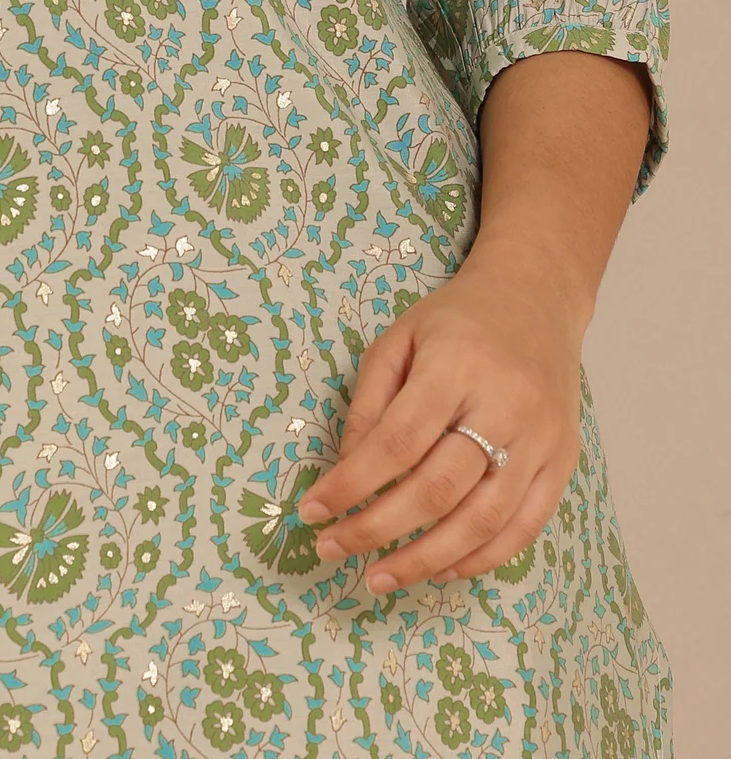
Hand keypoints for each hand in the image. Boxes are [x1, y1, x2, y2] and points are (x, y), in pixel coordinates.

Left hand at [297, 241, 584, 590]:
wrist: (536, 300)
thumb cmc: (458, 320)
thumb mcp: (400, 338)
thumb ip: (371, 402)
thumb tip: (346, 471)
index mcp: (456, 365)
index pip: (396, 442)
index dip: (351, 484)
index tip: (313, 511)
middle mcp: (504, 406)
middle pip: (437, 488)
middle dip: (378, 528)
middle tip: (334, 549)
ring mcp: (540, 440)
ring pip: (482, 521)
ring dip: (425, 558)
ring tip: (379, 576)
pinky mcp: (563, 463)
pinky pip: (523, 528)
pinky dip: (480, 558)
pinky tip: (440, 568)